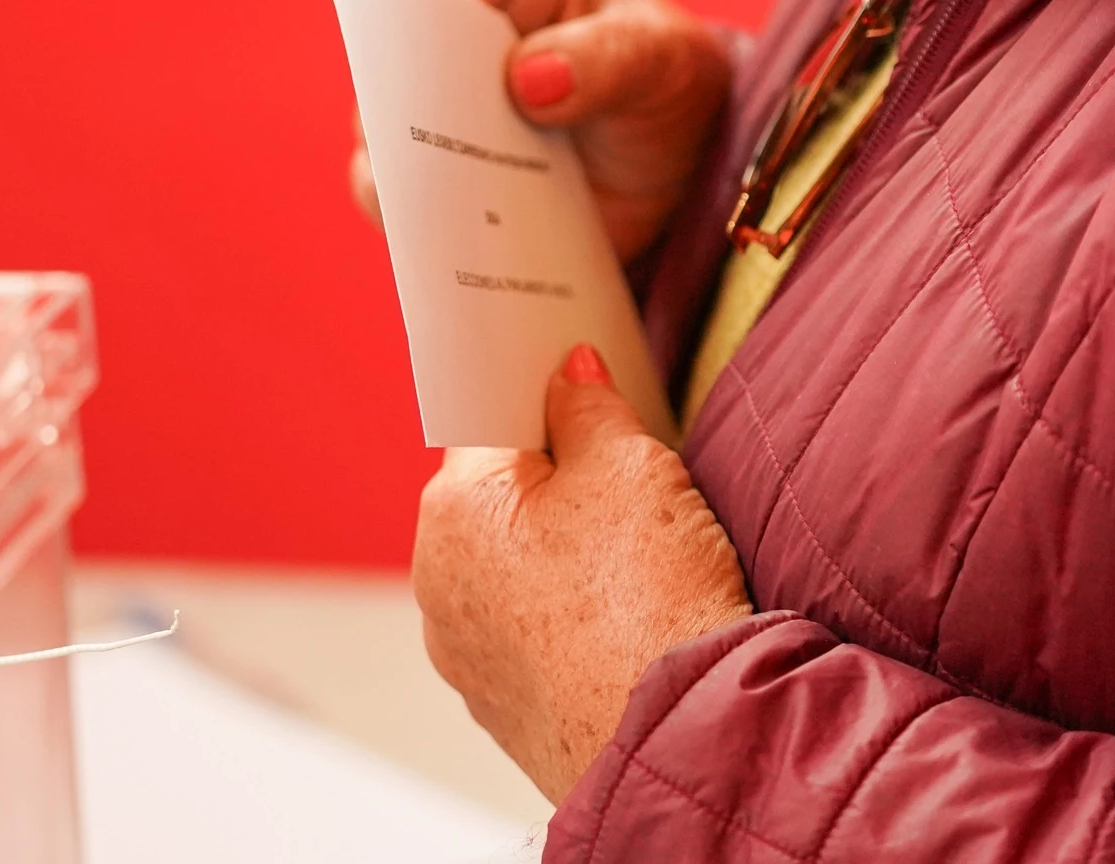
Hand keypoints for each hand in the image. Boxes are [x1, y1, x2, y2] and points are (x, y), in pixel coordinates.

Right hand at [349, 0, 731, 261]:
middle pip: (394, 42)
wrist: (671, 169)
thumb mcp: (664, 61)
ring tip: (444, 203)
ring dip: (407, 167)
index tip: (450, 44)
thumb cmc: (664, 82)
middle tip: (435, 137)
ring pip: (383, 128)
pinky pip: (398, 199)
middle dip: (406, 91)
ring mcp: (434, 106)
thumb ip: (609, 60)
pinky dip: (418, 223)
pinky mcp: (432, 174)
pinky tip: (453, 247)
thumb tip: (530, 81)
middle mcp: (456, 31)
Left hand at [412, 344, 751, 802]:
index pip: (486, 421)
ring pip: (512, 569)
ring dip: (560, 553)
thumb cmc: (650, 598)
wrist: (678, 740)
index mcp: (451, 508)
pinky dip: (567, 617)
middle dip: (555, 480)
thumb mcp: (632, 467)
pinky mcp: (502, 707)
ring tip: (639, 559)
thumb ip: (590, 406)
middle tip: (630, 480)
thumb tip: (568, 373)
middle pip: (496, 498)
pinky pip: (530, 633)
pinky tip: (626, 619)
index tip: (580, 385)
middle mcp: (436, 582)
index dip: (539, 395)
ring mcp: (463, 653)